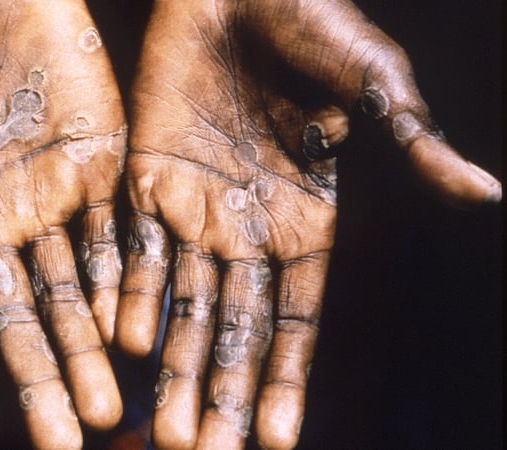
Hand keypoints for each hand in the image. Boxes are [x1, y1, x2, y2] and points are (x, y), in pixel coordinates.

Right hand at [0, 0, 124, 446]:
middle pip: (20, 315)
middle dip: (41, 380)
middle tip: (66, 444)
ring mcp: (50, 195)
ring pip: (72, 287)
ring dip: (89, 348)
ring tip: (108, 409)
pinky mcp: (99, 163)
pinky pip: (115, 233)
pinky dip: (123, 281)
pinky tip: (133, 332)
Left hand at [115, 0, 500, 448]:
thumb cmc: (312, 23)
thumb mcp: (370, 82)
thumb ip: (410, 142)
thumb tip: (486, 193)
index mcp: (306, 223)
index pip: (294, 320)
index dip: (285, 379)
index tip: (274, 441)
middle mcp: (248, 231)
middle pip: (232, 328)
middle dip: (219, 392)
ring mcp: (193, 211)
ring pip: (180, 304)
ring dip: (171, 364)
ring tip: (161, 431)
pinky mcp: (145, 182)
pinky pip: (132, 251)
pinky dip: (127, 296)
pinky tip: (121, 345)